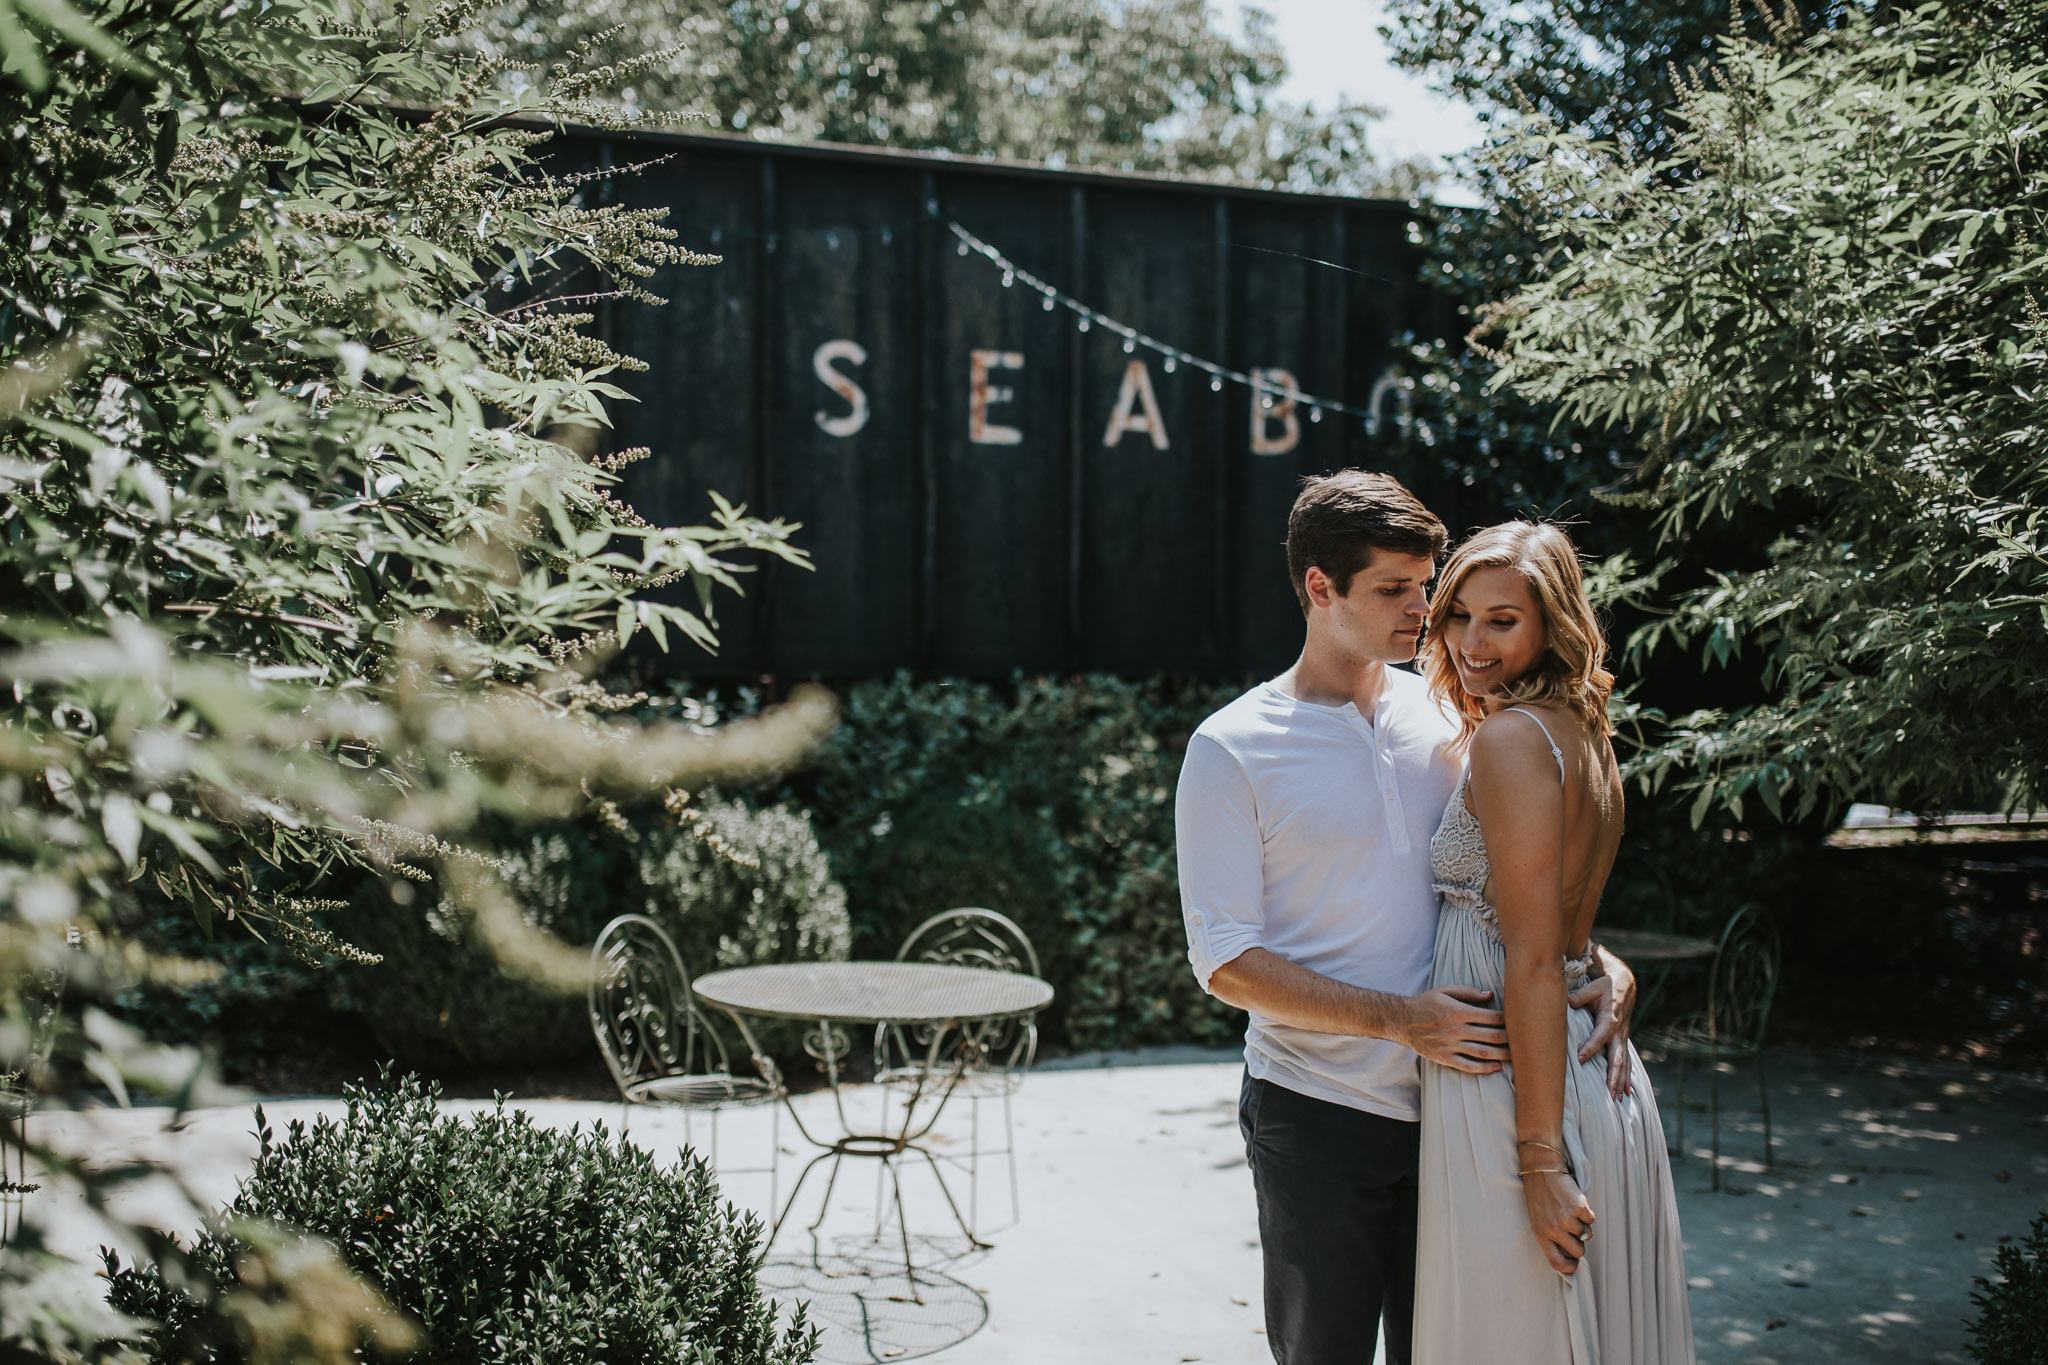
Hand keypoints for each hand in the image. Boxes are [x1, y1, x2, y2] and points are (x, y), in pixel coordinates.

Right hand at [1399, 986, 1507, 1073]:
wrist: (1403, 1020)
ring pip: (1483, 1053)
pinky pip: (1468, 1066)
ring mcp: (1451, 1046)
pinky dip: (1484, 1068)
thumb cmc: (1427, 1003)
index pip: (1491, 1017)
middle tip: (1523, 1040)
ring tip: (1516, 1056)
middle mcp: (1456, 1030)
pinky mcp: (1445, 1058)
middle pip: (1491, 1036)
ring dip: (1502, 1055)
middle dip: (1510, 1039)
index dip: (1507, 1020)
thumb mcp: (1446, 991)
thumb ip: (1469, 992)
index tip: (1517, 1021)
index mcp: (1458, 1011)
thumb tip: (1490, 995)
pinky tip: (1496, 1067)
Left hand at [1522, 1166, 1594, 1274]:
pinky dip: (1587, 1213)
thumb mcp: (1538, 1220)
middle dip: (1579, 1243)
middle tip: (1573, 1229)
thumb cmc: (1541, 1197)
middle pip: (1578, 1251)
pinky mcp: (1578, 1208)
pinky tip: (1576, 1203)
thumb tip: (1571, 1255)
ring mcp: (1566, 1219)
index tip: (1574, 1264)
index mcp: (1541, 1235)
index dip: (1569, 1268)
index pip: (1557, 1263)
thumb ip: (1551, 1237)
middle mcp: (1553, 1229)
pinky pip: (1591, 1219)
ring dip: (1582, 1225)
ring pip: (1586, 1235)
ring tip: (1570, 1211)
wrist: (1542, 1171)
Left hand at [1570, 964, 1635, 1098]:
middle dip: (1613, 1077)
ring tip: (1617, 1099)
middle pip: (1617, 1058)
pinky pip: (1627, 1062)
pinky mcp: (1623, 1041)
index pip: (1599, 1037)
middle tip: (1609, 1094)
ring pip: (1623, 1064)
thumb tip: (1566, 1000)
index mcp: (1609, 1019)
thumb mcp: (1593, 988)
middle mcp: (1618, 1033)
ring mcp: (1622, 1039)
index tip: (1580, 1059)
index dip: (1590, 1048)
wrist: (1625, 986)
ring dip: (1620, 1081)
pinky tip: (1626, 1092)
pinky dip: (1627, 1077)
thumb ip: (1580, 996)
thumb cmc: (1605, 987)